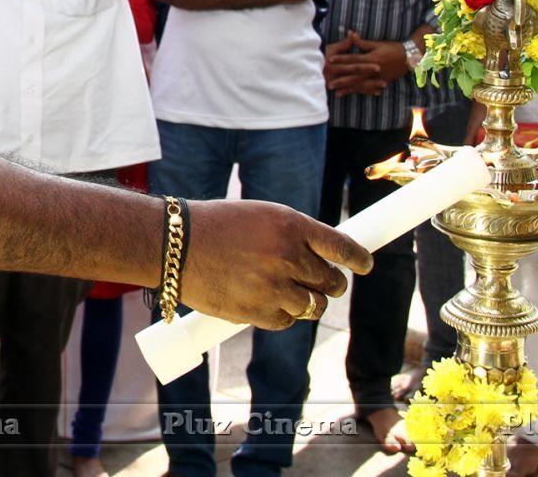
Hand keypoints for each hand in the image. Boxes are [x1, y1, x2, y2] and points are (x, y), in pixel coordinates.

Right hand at [179, 199, 372, 328]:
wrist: (173, 245)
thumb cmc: (214, 227)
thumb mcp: (259, 217)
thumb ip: (292, 235)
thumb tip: (323, 257)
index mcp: (290, 225)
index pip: (340, 246)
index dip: (357, 258)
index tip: (364, 265)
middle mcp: (287, 255)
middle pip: (331, 281)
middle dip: (329, 284)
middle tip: (319, 282)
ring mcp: (273, 286)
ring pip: (313, 306)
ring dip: (306, 302)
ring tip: (287, 293)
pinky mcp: (258, 311)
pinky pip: (287, 321)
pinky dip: (282, 315)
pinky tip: (266, 302)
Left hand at [324, 32, 409, 96]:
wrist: (410, 57)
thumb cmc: (392, 48)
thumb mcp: (377, 44)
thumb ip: (361, 42)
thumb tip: (350, 33)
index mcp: (371, 58)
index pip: (353, 59)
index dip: (341, 59)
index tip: (330, 60)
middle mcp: (374, 69)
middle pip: (354, 75)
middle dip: (341, 80)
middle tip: (329, 84)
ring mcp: (378, 77)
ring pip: (360, 84)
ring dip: (348, 89)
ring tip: (337, 93)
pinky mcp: (382, 82)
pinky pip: (370, 88)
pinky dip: (361, 92)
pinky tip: (353, 95)